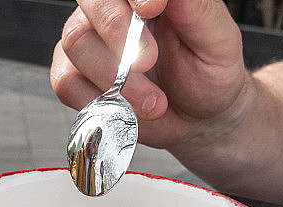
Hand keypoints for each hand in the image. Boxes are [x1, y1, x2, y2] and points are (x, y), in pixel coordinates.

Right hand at [50, 0, 247, 148]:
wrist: (198, 119)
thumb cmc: (207, 74)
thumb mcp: (217, 40)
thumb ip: (194, 9)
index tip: (153, 9)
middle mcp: (112, 11)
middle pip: (91, 2)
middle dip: (118, 33)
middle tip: (149, 62)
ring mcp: (89, 42)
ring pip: (76, 44)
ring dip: (114, 79)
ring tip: (152, 102)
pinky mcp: (73, 76)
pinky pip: (66, 81)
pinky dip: (95, 100)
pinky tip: (123, 110)